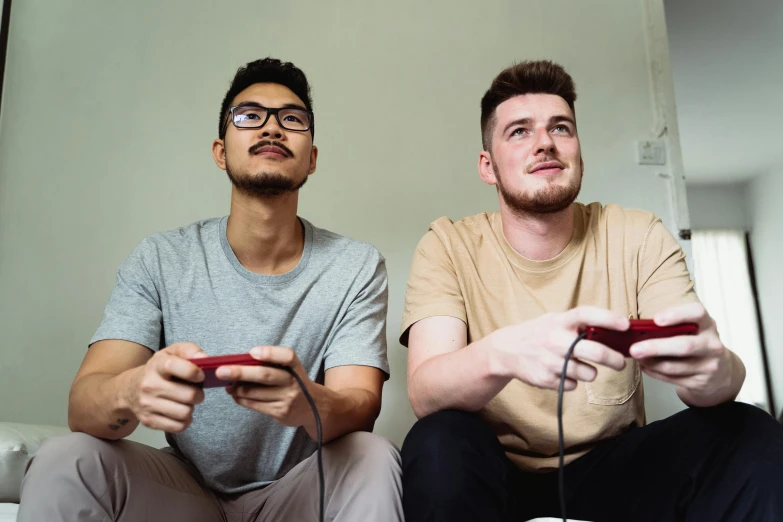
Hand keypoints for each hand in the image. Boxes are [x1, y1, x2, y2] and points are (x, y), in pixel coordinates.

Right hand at [125, 342, 206, 431]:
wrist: (130, 390)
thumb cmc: (159, 370)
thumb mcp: (171, 353)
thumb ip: (190, 350)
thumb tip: (205, 359)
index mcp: (157, 365)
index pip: (174, 366)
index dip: (193, 372)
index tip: (201, 375)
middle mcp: (150, 385)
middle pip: (189, 395)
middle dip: (198, 394)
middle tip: (195, 391)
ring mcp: (148, 405)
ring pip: (185, 412)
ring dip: (191, 408)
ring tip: (186, 402)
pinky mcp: (149, 421)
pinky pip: (179, 426)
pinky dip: (185, 421)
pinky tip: (180, 412)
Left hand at [217, 346, 317, 434]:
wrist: (314, 407)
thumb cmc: (294, 383)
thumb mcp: (291, 370)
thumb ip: (272, 364)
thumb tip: (239, 363)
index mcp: (295, 367)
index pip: (287, 356)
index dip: (270, 353)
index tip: (251, 352)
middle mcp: (293, 382)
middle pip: (265, 375)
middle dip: (241, 372)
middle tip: (221, 371)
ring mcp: (287, 399)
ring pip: (255, 392)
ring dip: (236, 388)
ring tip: (226, 384)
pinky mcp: (280, 412)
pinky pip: (255, 405)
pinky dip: (241, 399)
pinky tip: (235, 395)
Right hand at [489, 306, 629, 390]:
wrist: (506, 351)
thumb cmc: (538, 333)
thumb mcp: (553, 320)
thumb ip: (577, 324)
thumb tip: (612, 332)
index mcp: (559, 321)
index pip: (586, 315)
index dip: (608, 318)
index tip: (625, 325)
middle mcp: (555, 340)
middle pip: (596, 352)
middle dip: (614, 359)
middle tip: (620, 362)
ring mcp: (551, 361)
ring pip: (589, 373)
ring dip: (589, 371)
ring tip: (578, 364)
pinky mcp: (547, 379)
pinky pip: (573, 384)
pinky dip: (572, 380)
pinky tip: (560, 371)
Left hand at [629, 302, 741, 405]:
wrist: (722, 373)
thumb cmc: (698, 344)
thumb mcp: (694, 330)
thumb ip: (673, 327)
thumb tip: (639, 329)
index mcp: (707, 324)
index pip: (697, 313)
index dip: (676, 315)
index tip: (656, 319)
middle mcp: (712, 344)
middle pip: (684, 346)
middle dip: (655, 347)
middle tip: (633, 349)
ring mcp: (709, 365)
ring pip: (674, 366)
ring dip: (651, 363)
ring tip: (636, 357)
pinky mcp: (702, 382)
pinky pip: (672, 378)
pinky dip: (654, 372)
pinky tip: (645, 366)